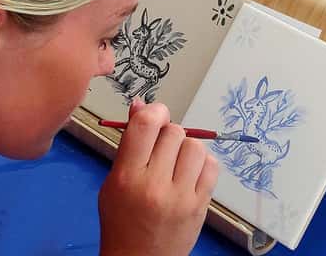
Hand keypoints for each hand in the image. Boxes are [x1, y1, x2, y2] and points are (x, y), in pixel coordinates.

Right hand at [98, 99, 218, 255]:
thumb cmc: (122, 221)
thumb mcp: (114, 181)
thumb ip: (129, 144)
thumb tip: (141, 105)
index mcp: (126, 177)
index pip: (146, 125)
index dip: (155, 111)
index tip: (156, 115)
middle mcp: (154, 185)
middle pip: (174, 132)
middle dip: (169, 133)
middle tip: (162, 148)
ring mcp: (181, 196)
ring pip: (195, 146)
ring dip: (187, 148)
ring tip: (176, 163)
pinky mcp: (200, 205)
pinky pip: (212, 165)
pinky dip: (203, 163)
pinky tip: (190, 173)